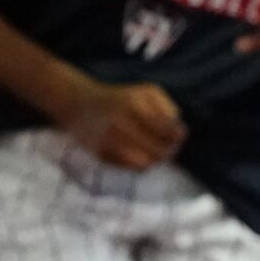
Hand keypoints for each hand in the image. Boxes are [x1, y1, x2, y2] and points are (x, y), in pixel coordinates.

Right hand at [63, 80, 184, 169]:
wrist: (80, 105)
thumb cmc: (123, 98)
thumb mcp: (148, 93)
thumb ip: (167, 109)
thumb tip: (177, 130)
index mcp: (133, 105)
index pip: (168, 131)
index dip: (178, 137)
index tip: (179, 135)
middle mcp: (119, 123)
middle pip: (159, 150)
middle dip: (169, 150)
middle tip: (170, 147)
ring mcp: (109, 140)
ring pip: (146, 163)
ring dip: (155, 159)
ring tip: (156, 152)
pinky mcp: (101, 154)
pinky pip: (132, 167)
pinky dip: (141, 163)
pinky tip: (140, 154)